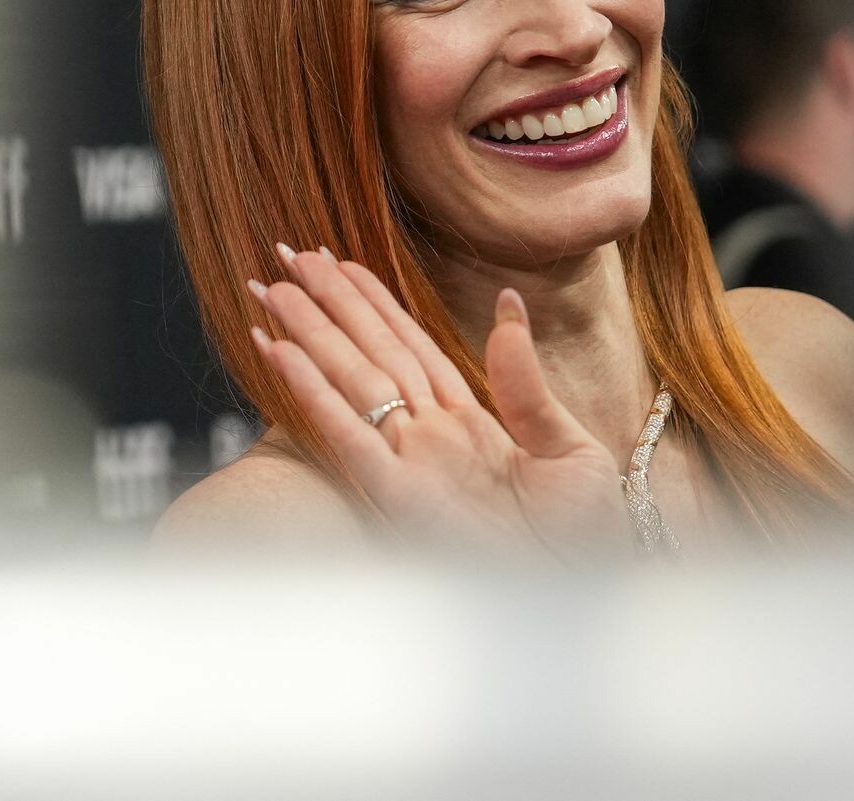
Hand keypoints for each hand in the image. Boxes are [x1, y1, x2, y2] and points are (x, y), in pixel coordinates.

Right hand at [245, 247, 631, 565]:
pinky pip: (344, 433)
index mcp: (470, 423)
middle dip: (327, 306)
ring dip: (308, 333)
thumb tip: (509, 305)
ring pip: (349, 381)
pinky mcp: (395, 496)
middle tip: (285, 258)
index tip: (336, 263)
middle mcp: (430, 438)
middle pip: (369, 354)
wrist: (583, 594)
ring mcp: (408, 464)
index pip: (409, 346)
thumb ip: (525, 381)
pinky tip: (279, 352)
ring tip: (270, 288)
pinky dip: (309, 392)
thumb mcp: (568, 447)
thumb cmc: (582, 539)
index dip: (371, 303)